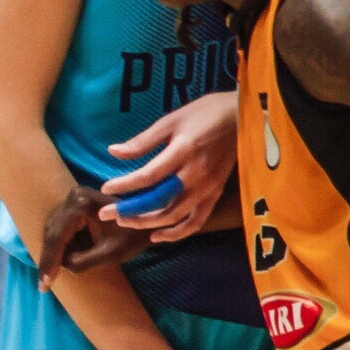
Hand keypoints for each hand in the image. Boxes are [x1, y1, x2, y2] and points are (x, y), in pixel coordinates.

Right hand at [38, 181, 148, 274]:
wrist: (151, 219)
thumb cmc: (135, 236)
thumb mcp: (111, 253)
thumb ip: (84, 262)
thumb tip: (64, 266)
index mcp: (81, 205)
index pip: (58, 237)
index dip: (50, 262)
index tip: (44, 285)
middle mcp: (74, 196)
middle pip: (53, 233)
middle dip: (50, 259)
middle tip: (44, 284)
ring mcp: (75, 198)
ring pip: (55, 231)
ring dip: (56, 253)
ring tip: (54, 275)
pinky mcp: (77, 204)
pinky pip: (62, 228)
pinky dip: (63, 245)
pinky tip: (65, 260)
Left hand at [101, 94, 237, 242]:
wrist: (243, 118)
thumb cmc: (205, 114)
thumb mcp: (171, 120)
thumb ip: (143, 141)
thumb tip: (113, 152)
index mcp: (184, 152)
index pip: (149, 176)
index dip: (125, 185)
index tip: (105, 189)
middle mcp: (197, 174)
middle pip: (159, 201)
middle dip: (130, 210)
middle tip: (107, 214)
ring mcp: (208, 188)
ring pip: (174, 215)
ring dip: (147, 223)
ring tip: (125, 221)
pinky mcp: (215, 194)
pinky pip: (196, 221)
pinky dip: (177, 233)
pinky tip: (157, 236)